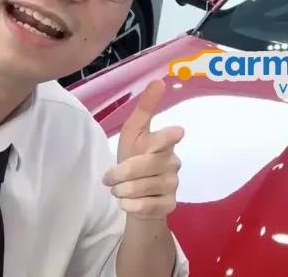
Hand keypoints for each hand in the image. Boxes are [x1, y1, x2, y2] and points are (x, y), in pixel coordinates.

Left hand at [103, 79, 183, 219]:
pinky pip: (145, 206)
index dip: (168, 136)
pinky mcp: (169, 205)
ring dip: (123, 191)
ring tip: (120, 190)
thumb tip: (158, 80)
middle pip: (144, 166)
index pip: (166, 139)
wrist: (137, 197)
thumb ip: (145, 109)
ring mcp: (173, 185)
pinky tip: (129, 203)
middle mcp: (172, 162)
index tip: (177, 132)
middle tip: (110, 178)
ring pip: (142, 188)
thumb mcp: (134, 134)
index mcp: (163, 143)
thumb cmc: (135, 159)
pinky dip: (130, 206)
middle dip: (121, 173)